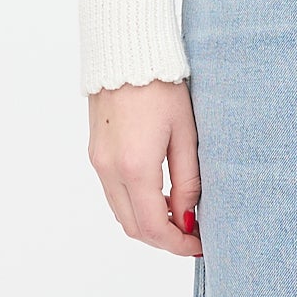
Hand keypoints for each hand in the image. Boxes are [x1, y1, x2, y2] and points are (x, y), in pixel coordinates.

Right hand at [87, 79, 201, 255]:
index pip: (153, 227)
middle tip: (193, 234)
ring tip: (179, 215)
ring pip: (121, 212)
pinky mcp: (95, 152)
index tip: (200, 245)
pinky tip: (159, 194)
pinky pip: (113, 193)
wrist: (127, 51)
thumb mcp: (185, 134)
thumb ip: (187, 181)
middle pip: (133, 227)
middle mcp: (109, 169)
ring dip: (148, 222)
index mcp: (135, 167)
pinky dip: (135, 204)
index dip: (178, 244)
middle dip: (164, 239)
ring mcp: (98, 161)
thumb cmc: (162, 86)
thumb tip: (187, 217)